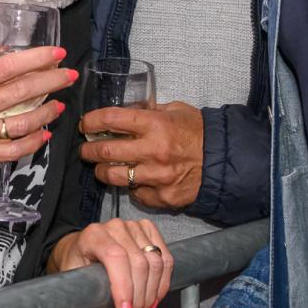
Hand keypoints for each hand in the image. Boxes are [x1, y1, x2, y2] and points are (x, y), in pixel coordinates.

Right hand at [0, 45, 76, 176]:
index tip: (56, 52)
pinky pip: (12, 151)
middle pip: (21, 92)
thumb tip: (10, 67)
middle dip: (50, 81)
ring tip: (59, 103)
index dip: (36, 58)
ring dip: (46, 112)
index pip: (7, 67)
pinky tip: (44, 133)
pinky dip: (32, 142)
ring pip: (21, 123)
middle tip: (68, 74)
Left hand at [49, 219, 173, 307]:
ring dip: (151, 294)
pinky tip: (153, 298)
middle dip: (138, 299)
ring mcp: (134, 227)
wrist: (85, 244)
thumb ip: (76, 298)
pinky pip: (165, 259)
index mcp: (94, 235)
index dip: (124, 287)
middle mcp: (116, 227)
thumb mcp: (72, 276)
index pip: (115, 256)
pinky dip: (162, 283)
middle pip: (139, 263)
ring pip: (155, 263)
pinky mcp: (149, 231)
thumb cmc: (79, 259)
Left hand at [80, 101, 203, 210]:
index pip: (112, 119)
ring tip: (100, 168)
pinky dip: (131, 186)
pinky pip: (136, 193)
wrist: (223, 161)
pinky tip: (132, 180)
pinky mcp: (162, 197)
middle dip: (89, 150)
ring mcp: (157, 177)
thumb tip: (124, 112)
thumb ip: (148, 112)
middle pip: (107, 152)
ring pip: (115, 176)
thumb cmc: (198, 132)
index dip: (92, 121)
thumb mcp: (175, 110)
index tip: (85, 124)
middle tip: (85, 150)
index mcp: (156, 125)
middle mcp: (153, 151)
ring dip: (102, 172)